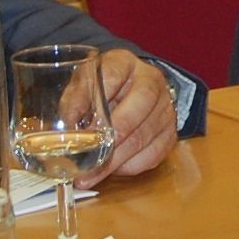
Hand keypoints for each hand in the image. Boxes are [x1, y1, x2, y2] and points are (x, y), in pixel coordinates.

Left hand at [81, 50, 175, 185]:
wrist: (132, 90)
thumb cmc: (102, 88)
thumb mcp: (84, 84)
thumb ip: (75, 100)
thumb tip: (69, 127)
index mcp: (125, 63)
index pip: (112, 76)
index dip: (95, 102)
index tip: (78, 127)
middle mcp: (152, 81)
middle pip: (138, 106)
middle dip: (111, 138)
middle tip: (87, 161)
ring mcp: (165, 108)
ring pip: (143, 137)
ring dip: (115, 160)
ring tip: (91, 176)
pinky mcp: (170, 133)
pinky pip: (152, 155)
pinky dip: (130, 167)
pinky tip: (113, 169)